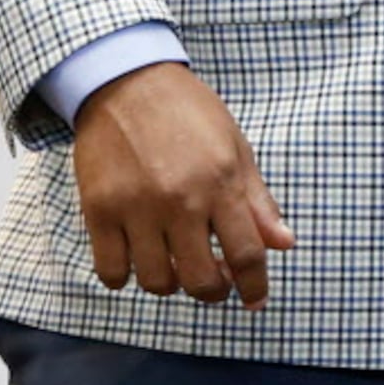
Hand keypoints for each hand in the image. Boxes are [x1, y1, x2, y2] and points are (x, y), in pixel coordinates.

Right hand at [71, 62, 295, 307]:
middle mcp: (180, 200)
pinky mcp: (99, 211)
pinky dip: (125, 276)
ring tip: (175, 262)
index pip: (247, 253)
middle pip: (201, 279)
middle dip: (214, 291)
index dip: (255, 286)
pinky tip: (136, 257)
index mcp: (221, 183)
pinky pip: (112, 271)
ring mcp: (136, 208)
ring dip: (171, 283)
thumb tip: (284, 244)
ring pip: (157, 282)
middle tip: (215, 282)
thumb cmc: (189, 114)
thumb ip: (258, 201)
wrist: (127, 84)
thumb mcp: (236, 148)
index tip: (256, 300)